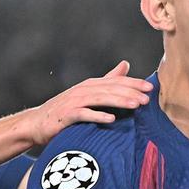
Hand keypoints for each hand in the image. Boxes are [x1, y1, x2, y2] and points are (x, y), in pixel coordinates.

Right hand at [26, 61, 152, 145]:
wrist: (37, 123)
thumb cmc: (65, 110)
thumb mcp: (88, 93)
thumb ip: (107, 80)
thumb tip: (125, 65)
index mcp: (91, 85)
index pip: (116, 82)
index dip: (133, 84)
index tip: (150, 88)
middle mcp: (83, 90)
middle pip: (110, 89)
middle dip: (130, 92)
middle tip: (147, 98)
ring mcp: (74, 102)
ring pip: (100, 99)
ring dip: (118, 101)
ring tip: (135, 105)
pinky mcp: (66, 115)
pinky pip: (83, 114)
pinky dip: (97, 116)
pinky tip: (111, 119)